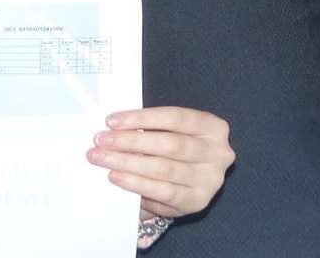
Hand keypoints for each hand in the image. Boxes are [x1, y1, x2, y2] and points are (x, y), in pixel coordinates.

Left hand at [88, 106, 233, 219]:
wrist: (191, 183)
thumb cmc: (176, 149)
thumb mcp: (173, 132)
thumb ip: (152, 128)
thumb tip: (114, 127)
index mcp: (214, 127)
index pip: (177, 117)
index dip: (143, 118)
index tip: (112, 120)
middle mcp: (218, 153)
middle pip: (170, 144)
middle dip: (131, 141)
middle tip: (101, 140)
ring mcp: (210, 180)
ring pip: (165, 169)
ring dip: (128, 163)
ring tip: (102, 158)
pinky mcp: (197, 202)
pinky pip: (163, 192)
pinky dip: (137, 184)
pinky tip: (116, 177)